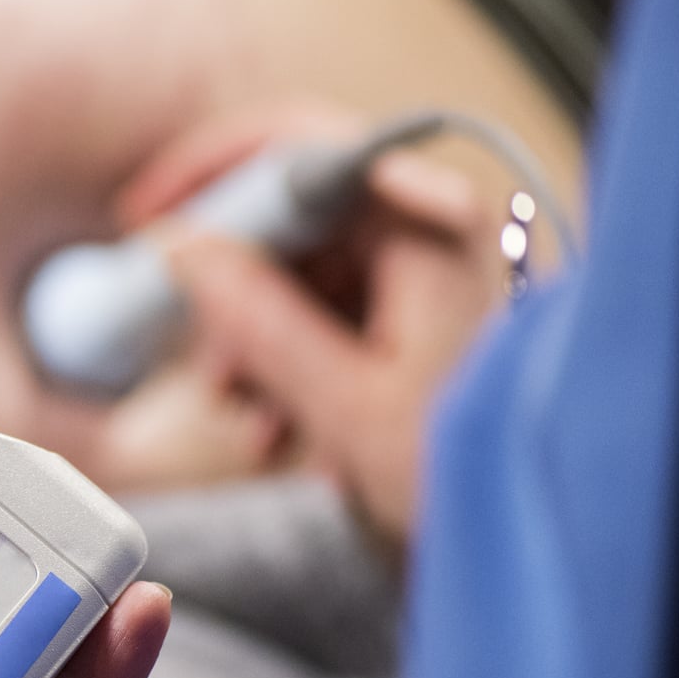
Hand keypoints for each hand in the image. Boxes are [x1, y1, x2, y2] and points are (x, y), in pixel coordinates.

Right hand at [132, 106, 507, 549]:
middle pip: (292, 214)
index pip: (296, 147)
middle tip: (202, 359)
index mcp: (427, 231)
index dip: (210, 172)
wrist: (531, 530)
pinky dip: (286, 359)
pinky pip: (326, 309)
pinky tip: (279, 426)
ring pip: (300, 269)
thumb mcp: (344, 407)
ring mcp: (424, 274)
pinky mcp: (415, 315)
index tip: (147, 215)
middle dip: (230, 286)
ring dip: (252, 338)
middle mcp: (430, 233)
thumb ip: (259, 322)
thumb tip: (184, 248)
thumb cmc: (466, 477)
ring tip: (248, 418)